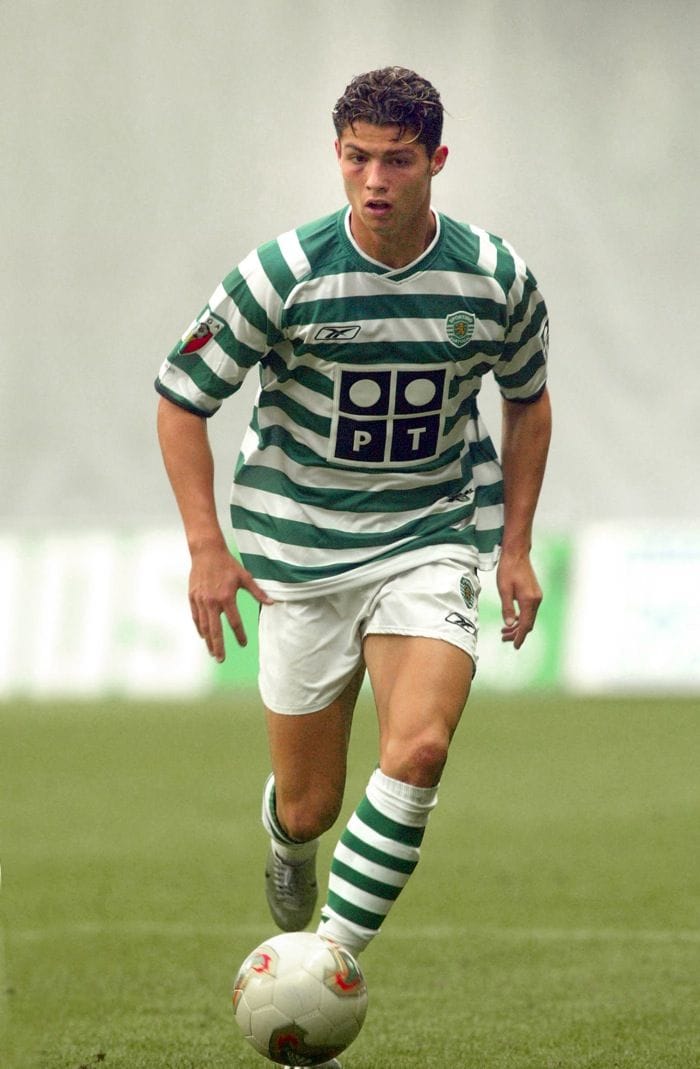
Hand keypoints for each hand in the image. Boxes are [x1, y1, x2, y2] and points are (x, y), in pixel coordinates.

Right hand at [188, 544, 272, 661]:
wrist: (206, 552)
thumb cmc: (227, 564)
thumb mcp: (245, 577)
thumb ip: (258, 592)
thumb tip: (272, 603)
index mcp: (226, 597)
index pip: (234, 622)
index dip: (239, 635)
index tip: (244, 644)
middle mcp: (212, 601)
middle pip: (215, 630)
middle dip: (218, 646)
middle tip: (221, 659)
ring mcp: (200, 600)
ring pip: (204, 626)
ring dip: (208, 641)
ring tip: (212, 652)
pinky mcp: (192, 597)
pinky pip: (196, 617)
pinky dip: (200, 628)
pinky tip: (204, 636)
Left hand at [496, 550, 542, 649]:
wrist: (517, 554)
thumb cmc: (508, 570)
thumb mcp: (503, 589)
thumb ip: (507, 608)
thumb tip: (509, 624)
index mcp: (529, 600)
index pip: (525, 624)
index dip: (520, 636)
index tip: (515, 646)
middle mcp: (536, 600)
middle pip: (528, 623)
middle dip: (517, 633)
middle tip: (503, 638)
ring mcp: (536, 596)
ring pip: (529, 617)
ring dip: (518, 625)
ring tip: (504, 631)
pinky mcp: (534, 593)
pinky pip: (529, 610)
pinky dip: (521, 617)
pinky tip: (511, 619)